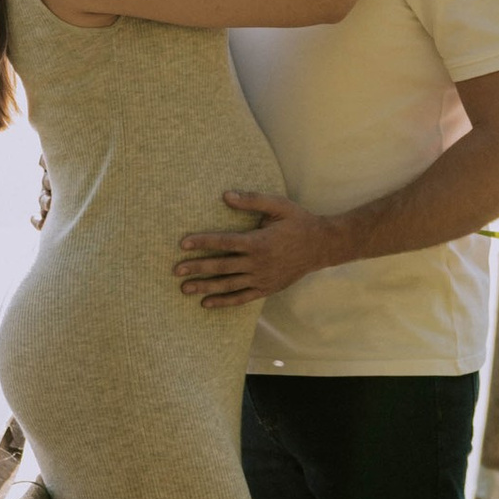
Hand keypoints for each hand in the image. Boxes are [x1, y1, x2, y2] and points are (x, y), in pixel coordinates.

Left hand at [176, 189, 321, 305]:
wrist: (322, 246)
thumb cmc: (298, 222)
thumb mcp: (278, 206)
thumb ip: (252, 200)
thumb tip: (225, 195)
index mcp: (258, 241)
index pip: (224, 242)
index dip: (202, 242)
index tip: (182, 244)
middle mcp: (257, 262)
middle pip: (221, 266)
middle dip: (197, 267)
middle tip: (175, 270)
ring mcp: (261, 278)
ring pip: (228, 284)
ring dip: (205, 286)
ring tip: (184, 288)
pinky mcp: (266, 288)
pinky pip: (241, 297)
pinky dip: (224, 301)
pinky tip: (206, 303)